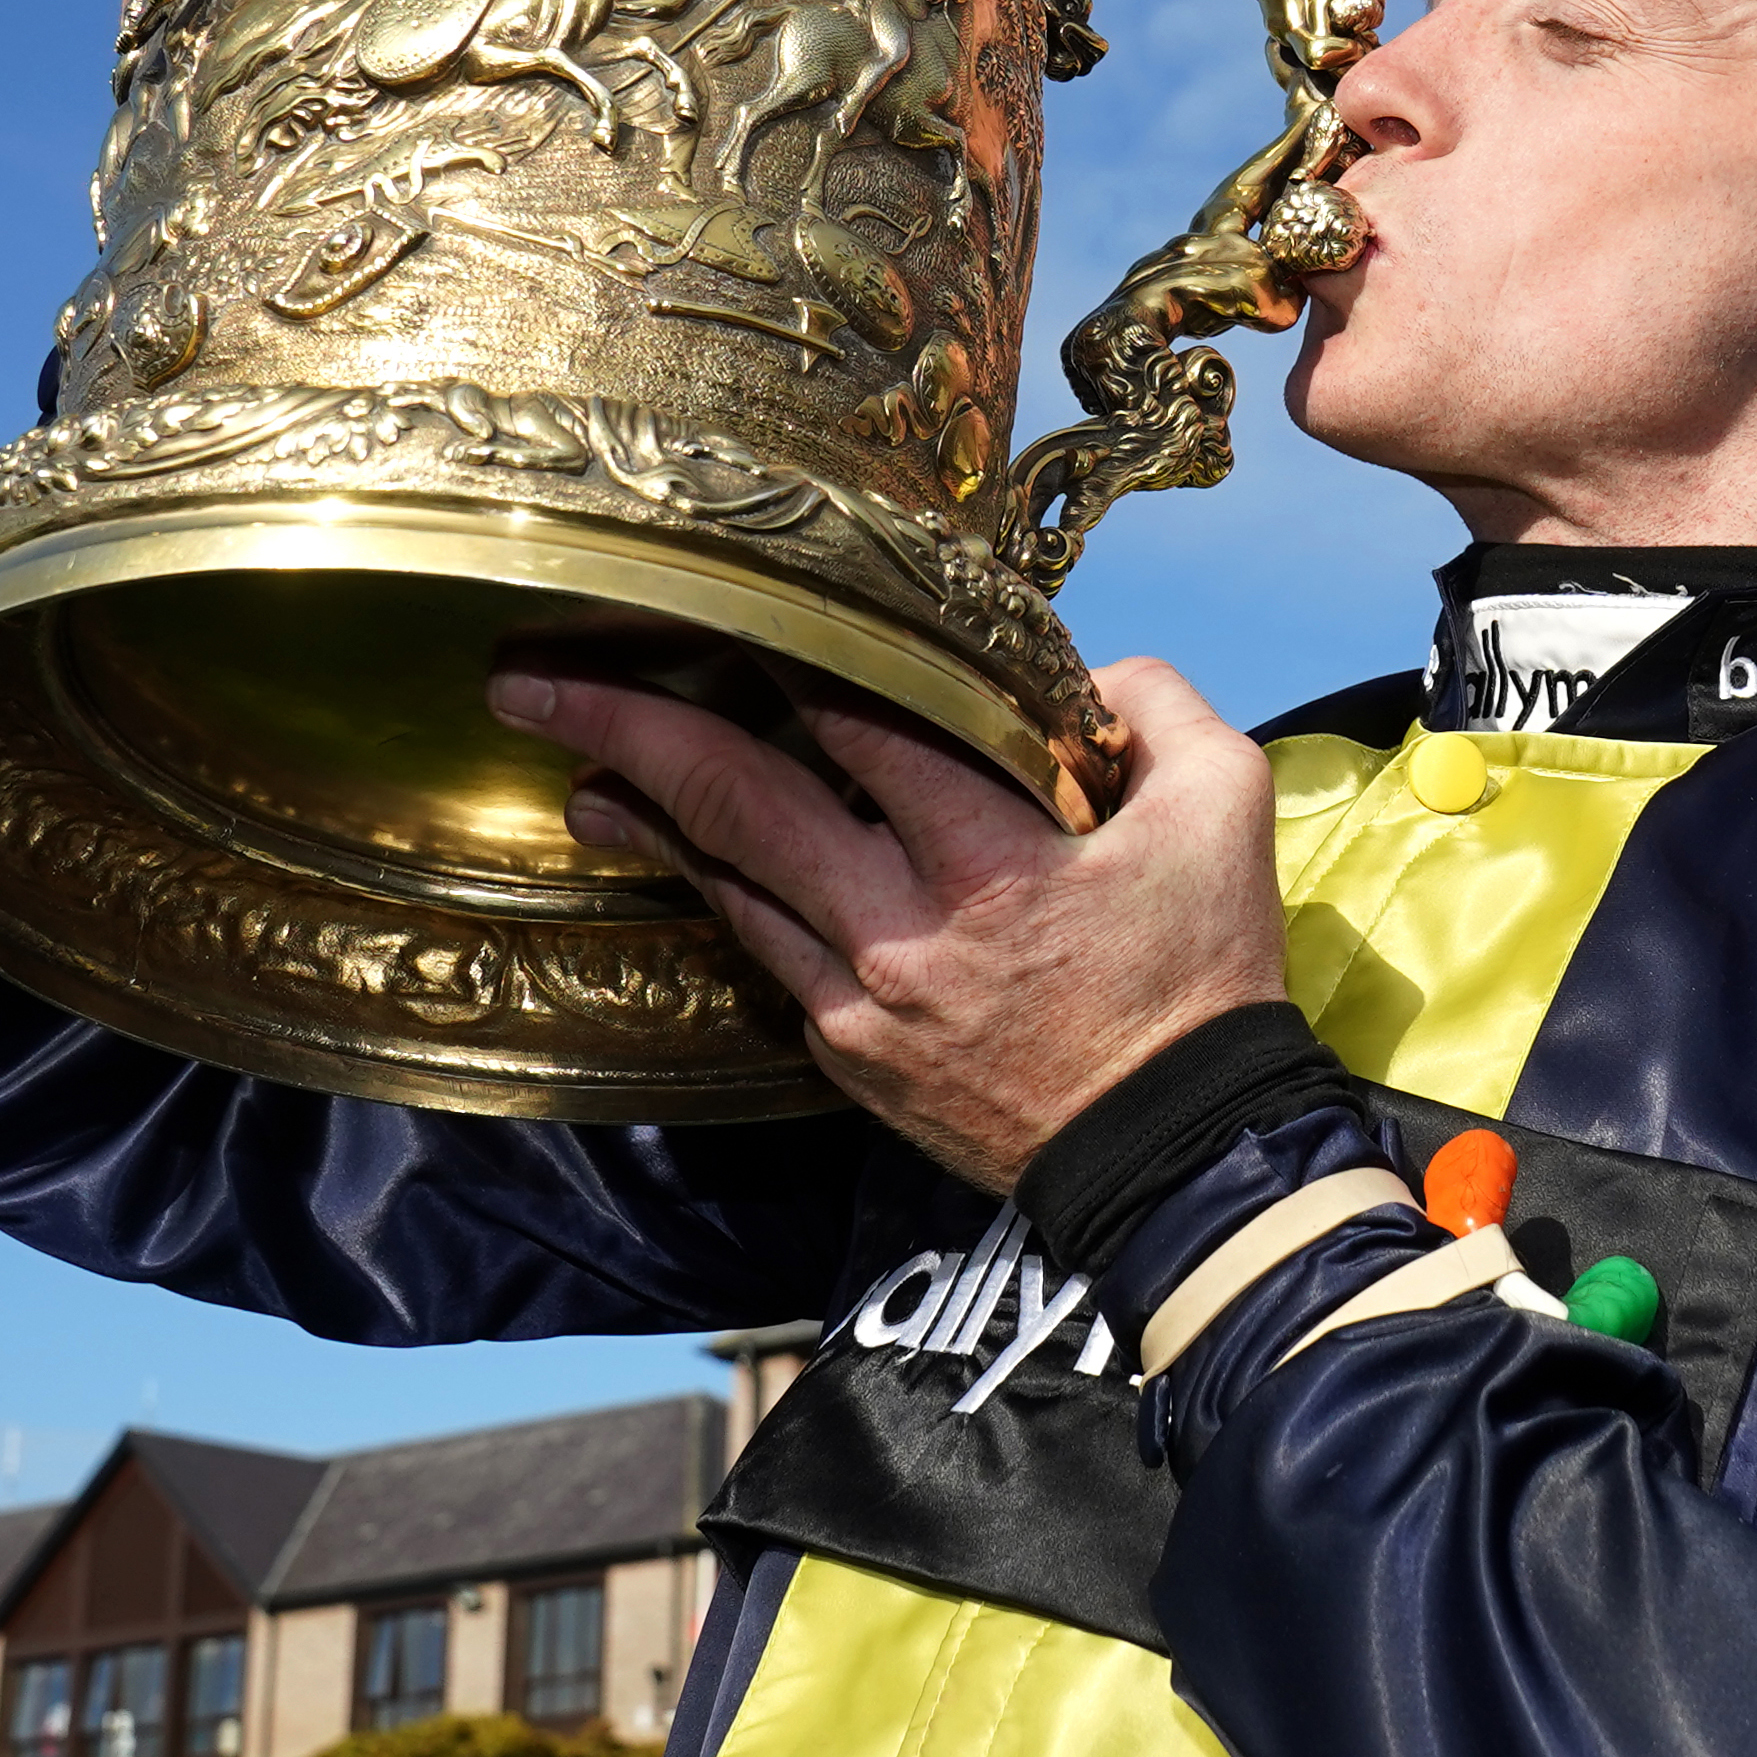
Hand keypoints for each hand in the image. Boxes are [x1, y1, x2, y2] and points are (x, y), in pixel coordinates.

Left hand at [494, 655, 1285, 1188]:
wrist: (1174, 1158)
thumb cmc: (1201, 982)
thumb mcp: (1227, 813)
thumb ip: (1160, 710)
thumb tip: (1089, 672)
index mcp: (992, 859)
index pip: (862, 720)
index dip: (779, 648)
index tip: (703, 598)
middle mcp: (903, 930)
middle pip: (740, 801)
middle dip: (625, 728)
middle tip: (529, 680)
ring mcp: (861, 1003)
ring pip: (730, 886)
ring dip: (645, 820)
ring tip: (579, 771)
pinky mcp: (850, 1057)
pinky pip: (767, 956)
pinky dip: (722, 895)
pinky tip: (685, 859)